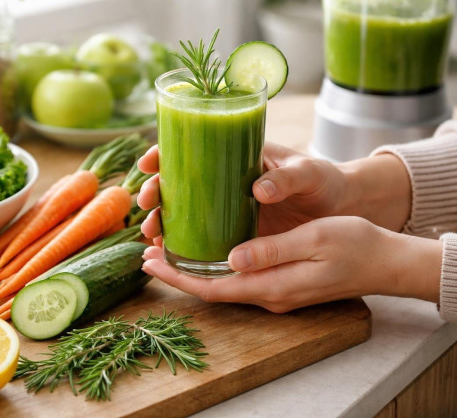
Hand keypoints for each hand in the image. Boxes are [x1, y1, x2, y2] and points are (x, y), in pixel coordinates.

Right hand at [138, 142, 350, 239]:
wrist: (340, 208)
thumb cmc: (324, 181)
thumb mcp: (309, 174)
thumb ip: (287, 179)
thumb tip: (258, 190)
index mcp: (237, 155)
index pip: (191, 147)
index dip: (164, 153)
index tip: (148, 163)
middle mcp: (224, 180)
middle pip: (177, 182)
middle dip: (154, 191)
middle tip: (147, 203)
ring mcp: (226, 207)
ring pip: (182, 211)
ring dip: (161, 220)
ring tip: (151, 233)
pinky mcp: (234, 231)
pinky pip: (199, 235)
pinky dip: (179, 242)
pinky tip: (167, 251)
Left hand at [142, 216, 441, 311]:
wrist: (386, 262)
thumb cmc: (355, 245)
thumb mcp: (314, 240)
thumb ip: (272, 251)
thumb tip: (231, 258)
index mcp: (272, 286)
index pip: (212, 287)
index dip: (178, 276)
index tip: (150, 260)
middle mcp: (268, 294)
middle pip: (211, 287)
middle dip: (177, 272)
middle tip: (148, 250)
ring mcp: (274, 291)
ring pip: (223, 283)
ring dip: (193, 268)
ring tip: (168, 246)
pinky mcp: (281, 282)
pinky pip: (238, 277)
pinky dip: (215, 264)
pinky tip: (206, 247)